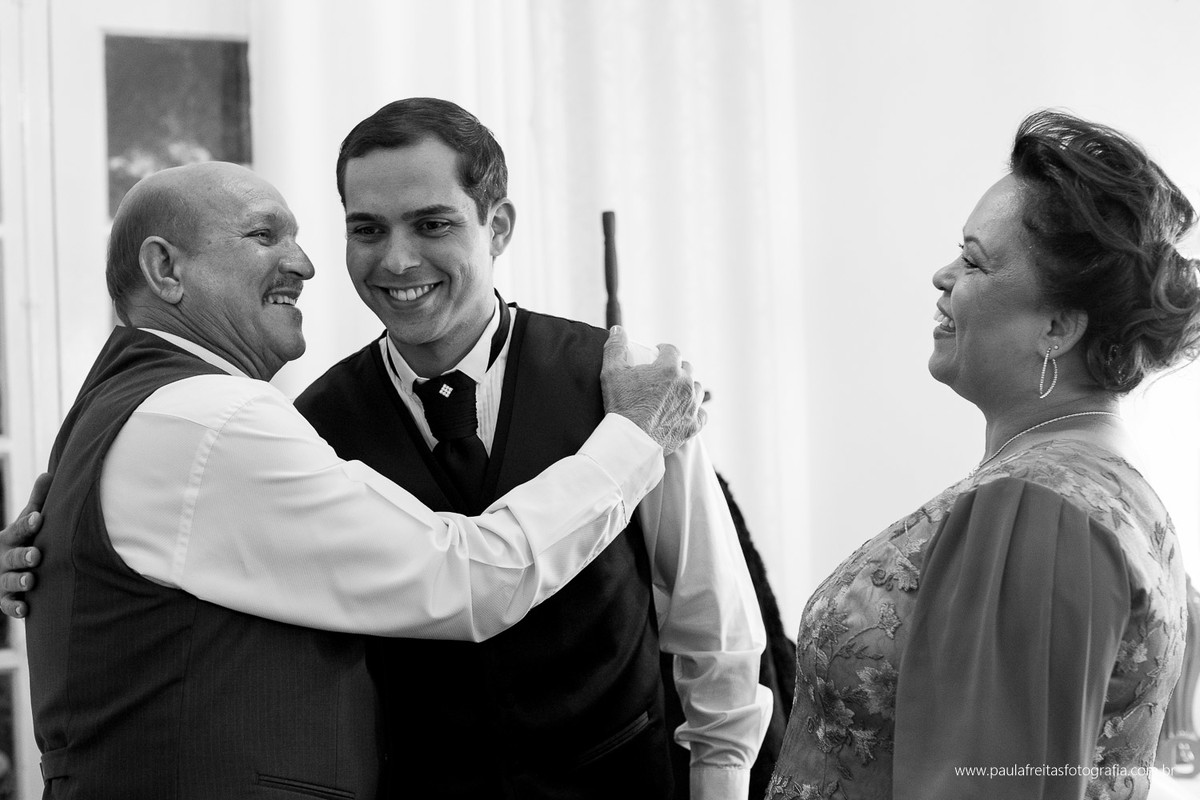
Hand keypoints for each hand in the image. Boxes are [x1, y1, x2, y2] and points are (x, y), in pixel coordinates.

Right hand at [0, 472, 50, 617]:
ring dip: (18, 581)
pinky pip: (7, 604)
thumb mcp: (26, 522)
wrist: (1, 566)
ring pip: (8, 581)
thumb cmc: (23, 540)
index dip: (27, 524)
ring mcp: (2, 579)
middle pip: (13, 556)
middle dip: (23, 556)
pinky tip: (24, 609)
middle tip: (36, 555)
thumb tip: (49, 474)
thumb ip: (37, 503)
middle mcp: (4, 558)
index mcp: (10, 538)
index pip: (18, 529)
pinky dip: (14, 608)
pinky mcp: (4, 598)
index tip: (38, 518)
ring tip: (30, 581)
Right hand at [600, 326, 705, 453]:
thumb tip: (618, 330)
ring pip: (696, 388)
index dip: (663, 350)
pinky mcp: (693, 426)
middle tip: (662, 375)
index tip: (656, 355)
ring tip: (674, 392)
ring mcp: (691, 406)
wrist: (630, 441)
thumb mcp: (611, 372)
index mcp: (668, 369)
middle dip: (676, 368)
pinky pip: (701, 413)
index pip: (672, 350)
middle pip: (687, 368)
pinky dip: (694, 411)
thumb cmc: (620, 406)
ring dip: (687, 387)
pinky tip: (685, 411)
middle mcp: (685, 385)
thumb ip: (615, 347)